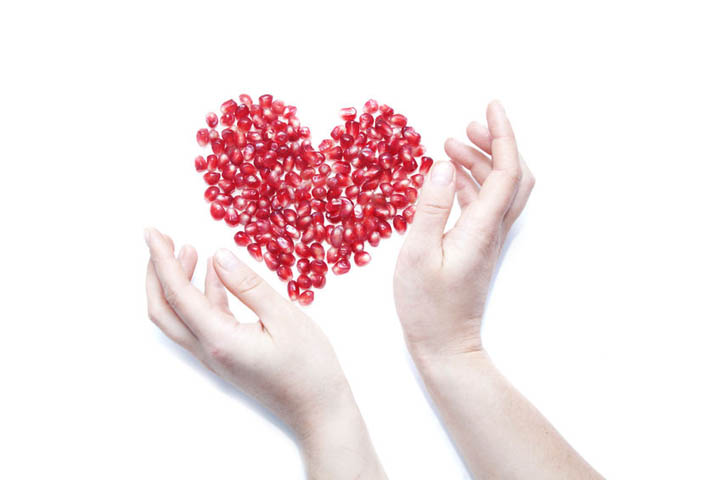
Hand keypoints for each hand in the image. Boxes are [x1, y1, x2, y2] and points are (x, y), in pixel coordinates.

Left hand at [145, 228, 385, 478]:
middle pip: (163, 309)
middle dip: (156, 272)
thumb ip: (248, 285)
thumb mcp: (284, 317)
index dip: (162, 260)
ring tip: (189, 250)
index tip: (152, 232)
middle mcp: (208, 350)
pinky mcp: (226, 356)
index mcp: (218, 339)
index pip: (177, 293)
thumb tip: (219, 256)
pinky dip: (201, 294)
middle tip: (161, 240)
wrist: (319, 411)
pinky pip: (202, 321)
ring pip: (179, 316)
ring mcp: (215, 356)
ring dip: (178, 282)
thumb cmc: (309, 368)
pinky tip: (215, 275)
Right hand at [393, 101, 533, 360]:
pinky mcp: (478, 247)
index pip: (506, 171)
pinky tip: (450, 178)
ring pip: (501, 190)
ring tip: (451, 146)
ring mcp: (488, 239)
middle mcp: (492, 230)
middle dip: (497, 143)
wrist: (445, 345)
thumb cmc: (426, 306)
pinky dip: (473, 183)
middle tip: (468, 125)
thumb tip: (442, 164)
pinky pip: (485, 205)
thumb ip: (430, 206)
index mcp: (481, 228)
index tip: (490, 107)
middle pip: (514, 177)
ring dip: (482, 162)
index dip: (503, 135)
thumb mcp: (416, 253)